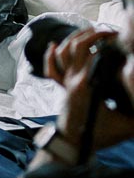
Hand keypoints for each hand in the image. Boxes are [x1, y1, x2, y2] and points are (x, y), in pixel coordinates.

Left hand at [44, 29, 133, 151]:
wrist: (73, 145)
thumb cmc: (99, 135)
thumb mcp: (127, 126)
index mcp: (88, 84)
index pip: (94, 54)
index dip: (108, 42)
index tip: (121, 39)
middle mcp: (73, 79)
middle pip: (77, 46)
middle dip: (94, 35)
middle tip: (111, 32)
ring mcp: (65, 82)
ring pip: (63, 52)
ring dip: (76, 38)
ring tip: (93, 32)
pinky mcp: (62, 87)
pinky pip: (51, 68)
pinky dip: (51, 55)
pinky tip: (55, 44)